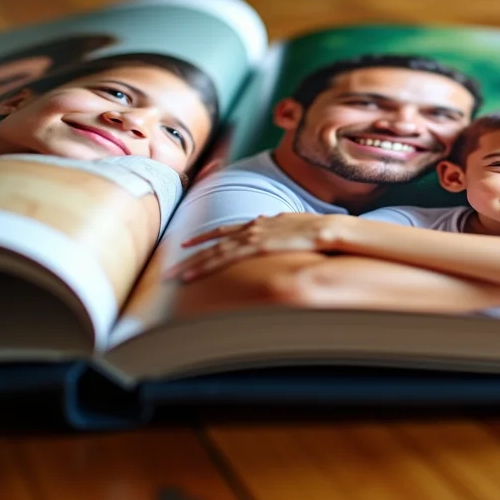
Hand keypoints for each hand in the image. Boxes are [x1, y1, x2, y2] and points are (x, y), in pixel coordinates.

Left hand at [170, 212, 345, 280]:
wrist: (330, 229)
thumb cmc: (320, 231)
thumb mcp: (295, 227)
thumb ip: (277, 226)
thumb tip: (267, 223)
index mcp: (262, 223)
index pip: (228, 229)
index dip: (206, 235)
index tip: (188, 241)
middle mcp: (252, 227)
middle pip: (214, 241)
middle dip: (190, 254)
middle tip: (168, 264)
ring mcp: (252, 236)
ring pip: (214, 251)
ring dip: (190, 263)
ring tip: (171, 275)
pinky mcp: (256, 246)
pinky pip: (224, 258)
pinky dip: (204, 266)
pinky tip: (190, 276)